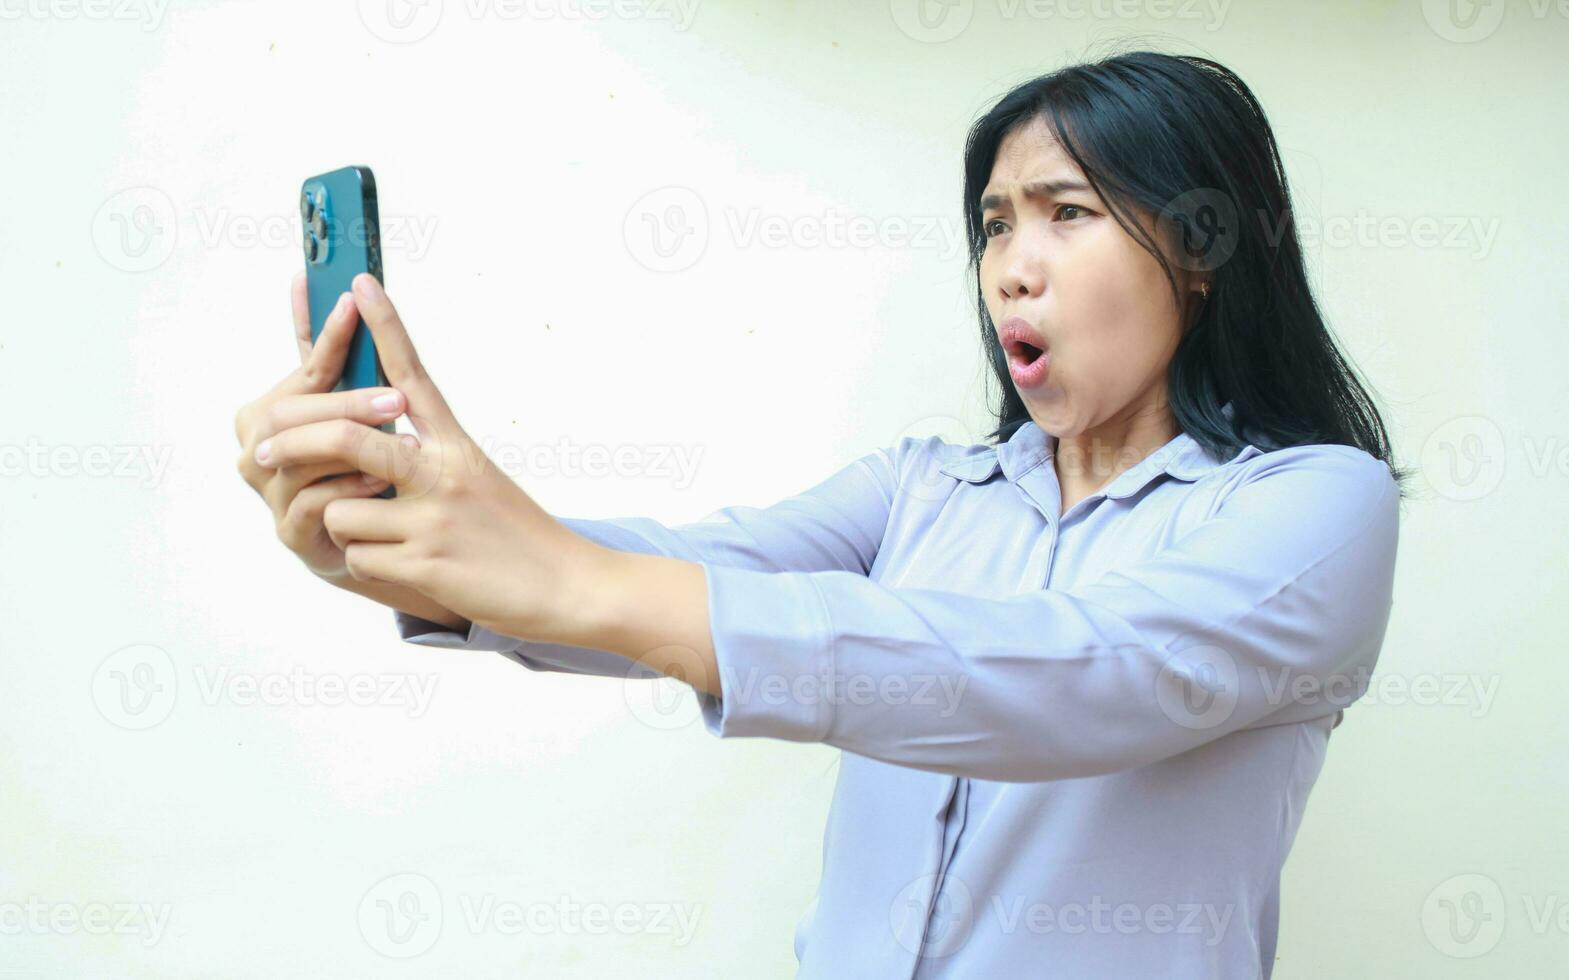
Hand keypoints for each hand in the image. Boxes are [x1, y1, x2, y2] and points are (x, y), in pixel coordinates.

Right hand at [234, 272, 408, 580]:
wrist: (366, 537)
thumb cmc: (354, 464)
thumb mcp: (345, 407)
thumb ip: (324, 353)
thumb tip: (304, 279)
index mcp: (264, 413)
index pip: (302, 370)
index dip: (329, 336)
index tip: (355, 301)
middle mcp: (255, 450)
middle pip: (291, 415)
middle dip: (346, 402)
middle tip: (397, 397)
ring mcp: (268, 493)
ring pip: (297, 458)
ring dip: (352, 446)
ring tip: (401, 441)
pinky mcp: (289, 532)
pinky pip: (312, 505)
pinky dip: (348, 489)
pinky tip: (381, 482)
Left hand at [248, 272, 609, 644]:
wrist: (567, 585)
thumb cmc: (517, 533)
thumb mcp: (477, 480)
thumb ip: (426, 459)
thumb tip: (369, 451)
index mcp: (457, 444)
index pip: (414, 373)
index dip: (385, 325)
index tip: (360, 282)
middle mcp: (444, 472)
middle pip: (347, 437)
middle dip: (295, 441)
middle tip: (264, 450)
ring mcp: (433, 519)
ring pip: (340, 507)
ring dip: (345, 524)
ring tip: (383, 535)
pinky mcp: (425, 564)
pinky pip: (357, 557)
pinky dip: (368, 563)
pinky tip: (402, 565)